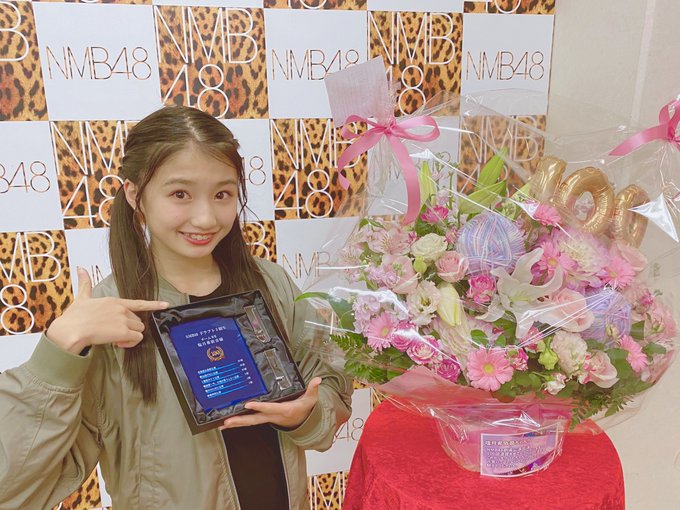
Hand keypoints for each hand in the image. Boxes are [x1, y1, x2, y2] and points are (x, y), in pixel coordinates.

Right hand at [45, 267, 168, 353]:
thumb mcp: (81, 298)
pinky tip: (117, 343)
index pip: (139, 303)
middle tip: (115, 333)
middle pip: (138, 321)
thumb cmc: (74, 317)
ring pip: (139, 330)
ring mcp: (123, 320)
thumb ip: (85, 284)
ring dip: (130, 337)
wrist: (70, 330)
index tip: (165, 305)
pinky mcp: (123, 332)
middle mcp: (121, 309)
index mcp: (114, 301)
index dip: (153, 304)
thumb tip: (81, 268)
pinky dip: (129, 344)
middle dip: (130, 328)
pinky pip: (136, 339)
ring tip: (116, 339)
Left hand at [220, 377, 322, 429]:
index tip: (248, 404)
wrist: (304, 421)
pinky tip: (228, 424)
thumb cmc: (305, 408)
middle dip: (241, 420)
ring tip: (223, 424)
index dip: (259, 407)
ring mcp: (268, 419)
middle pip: (255, 420)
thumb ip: (313, 388)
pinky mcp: (264, 419)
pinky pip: (250, 422)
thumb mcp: (311, 399)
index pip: (270, 408)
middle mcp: (274, 416)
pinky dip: (239, 423)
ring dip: (237, 423)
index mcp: (284, 410)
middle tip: (227, 421)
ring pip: (250, 422)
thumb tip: (318, 380)